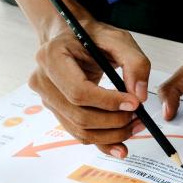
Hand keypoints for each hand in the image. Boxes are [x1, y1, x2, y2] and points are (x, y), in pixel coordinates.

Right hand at [29, 17, 150, 158]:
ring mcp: (47, 99)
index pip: (78, 91)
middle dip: (113, 121)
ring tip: (135, 125)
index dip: (108, 102)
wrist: (71, 37)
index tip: (134, 103)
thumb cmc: (93, 36)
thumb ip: (135, 63)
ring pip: (79, 130)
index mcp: (52, 57)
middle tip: (139, 116)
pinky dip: (102, 142)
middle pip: (79, 115)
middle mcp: (43, 80)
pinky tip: (121, 146)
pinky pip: (79, 134)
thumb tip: (139, 96)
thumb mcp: (119, 39)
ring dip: (111, 134)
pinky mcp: (57, 111)